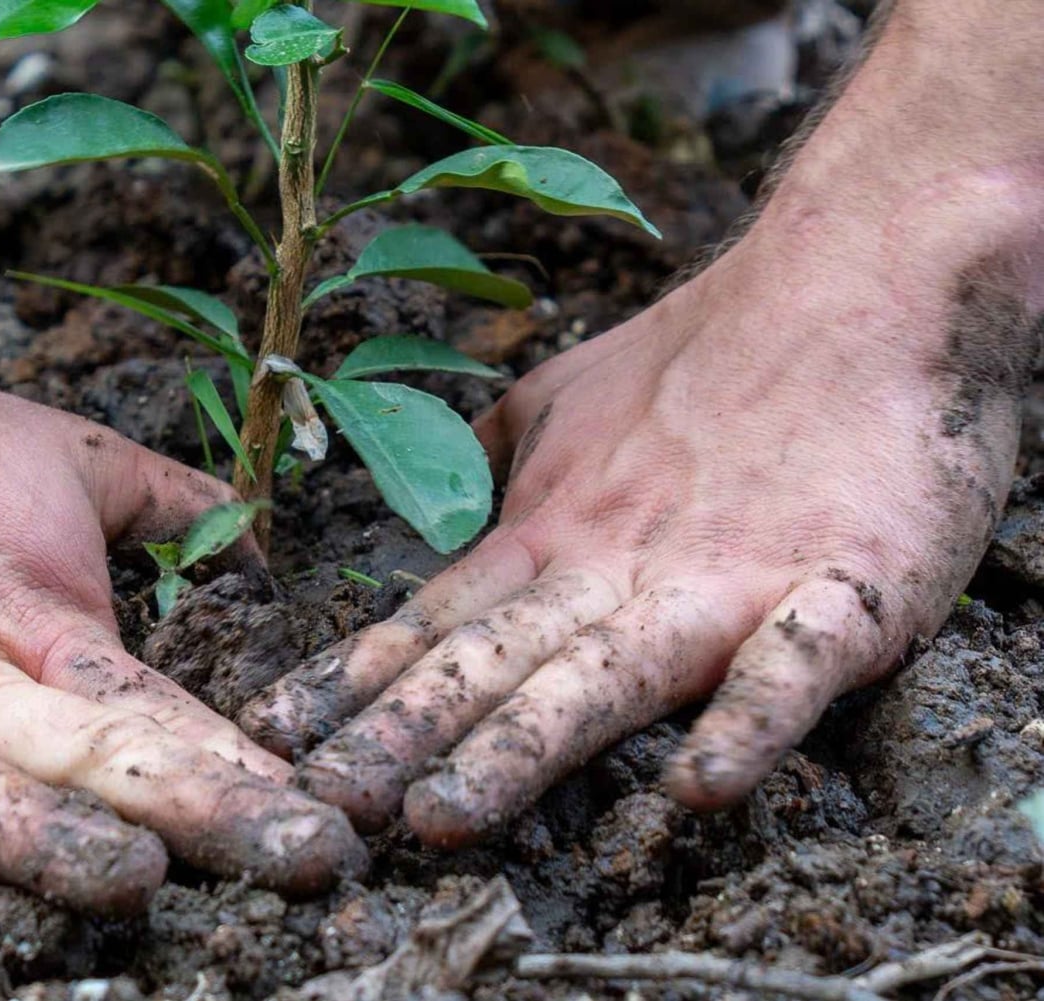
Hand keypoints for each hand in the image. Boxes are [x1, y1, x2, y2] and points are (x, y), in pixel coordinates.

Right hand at [0, 356, 364, 937]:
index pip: (149, 709)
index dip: (234, 768)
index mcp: (29, 617)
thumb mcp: (56, 451)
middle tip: (298, 863)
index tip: (319, 821)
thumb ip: (163, 502)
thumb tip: (260, 544)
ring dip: (38, 843)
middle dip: (196, 815)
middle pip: (80, 757)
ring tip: (131, 885)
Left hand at [239, 177, 1037, 844]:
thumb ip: (491, 462)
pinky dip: (748, 725)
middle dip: (401, 738)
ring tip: (443, 818)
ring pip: (602, 679)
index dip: (351, 684)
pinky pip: (787, 670)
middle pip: (492, 666)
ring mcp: (722, 583)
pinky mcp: (840, 592)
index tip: (274, 737)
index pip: (432, 624)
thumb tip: (429, 518)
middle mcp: (615, 569)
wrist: (865, 282)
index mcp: (551, 533)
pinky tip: (698, 790)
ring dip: (518, 752)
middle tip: (325, 802)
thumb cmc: (711, 353)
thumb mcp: (563, 397)